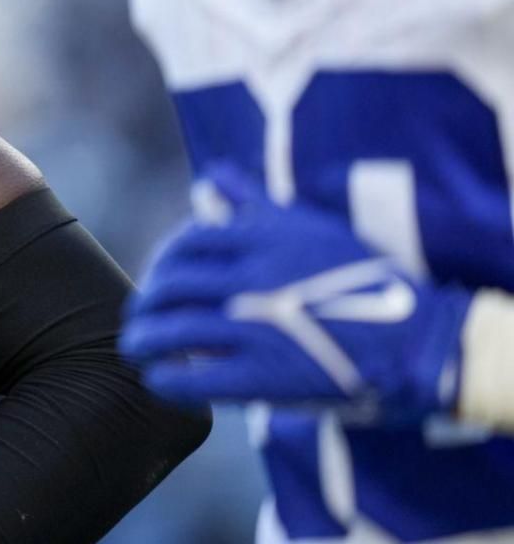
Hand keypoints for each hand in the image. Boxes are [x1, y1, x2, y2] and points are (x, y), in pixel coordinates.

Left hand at [122, 202, 471, 421]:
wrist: (422, 340)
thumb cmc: (366, 280)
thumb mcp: (311, 225)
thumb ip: (254, 203)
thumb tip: (209, 177)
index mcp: (264, 239)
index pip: (188, 243)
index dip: (163, 261)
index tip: (157, 276)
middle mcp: (254, 278)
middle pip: (173, 284)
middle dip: (147, 300)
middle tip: (139, 315)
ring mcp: (257, 327)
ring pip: (176, 329)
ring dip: (145, 340)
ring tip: (135, 348)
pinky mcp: (267, 375)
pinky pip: (198, 376)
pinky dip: (168, 378)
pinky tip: (159, 379)